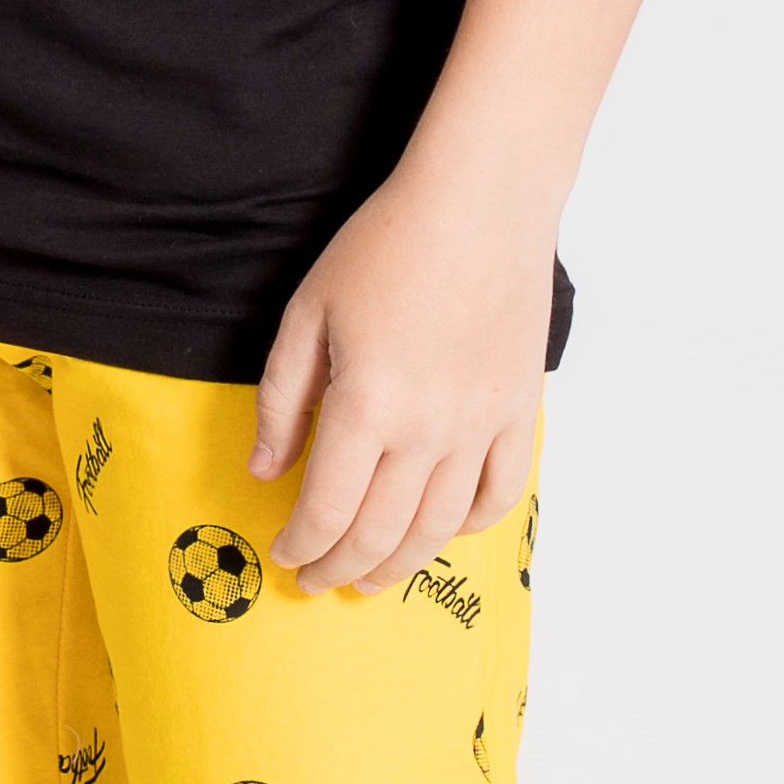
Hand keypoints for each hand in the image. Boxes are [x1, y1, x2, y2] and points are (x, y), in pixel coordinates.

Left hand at [252, 164, 550, 593]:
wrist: (480, 201)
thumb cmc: (385, 245)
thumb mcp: (307, 312)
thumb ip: (281, 399)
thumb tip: (264, 469)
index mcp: (366, 405)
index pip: (326, 508)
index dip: (301, 544)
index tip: (284, 555)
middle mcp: (428, 428)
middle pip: (379, 531)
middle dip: (341, 567)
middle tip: (317, 581)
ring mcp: (481, 424)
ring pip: (440, 526)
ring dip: (400, 563)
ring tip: (371, 578)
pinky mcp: (520, 409)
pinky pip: (502, 490)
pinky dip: (472, 524)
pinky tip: (445, 531)